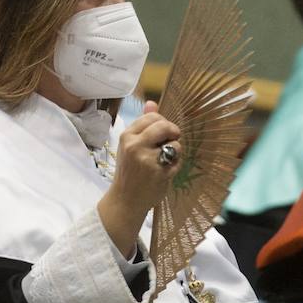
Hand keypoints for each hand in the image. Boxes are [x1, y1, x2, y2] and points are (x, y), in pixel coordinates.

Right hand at [97, 101, 181, 256]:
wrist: (125, 200)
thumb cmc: (129, 171)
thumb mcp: (130, 145)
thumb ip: (143, 124)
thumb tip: (152, 102)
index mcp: (127, 136)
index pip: (153, 117)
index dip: (163, 123)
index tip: (161, 134)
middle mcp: (135, 145)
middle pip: (165, 126)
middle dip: (173, 133)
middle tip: (170, 142)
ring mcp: (147, 159)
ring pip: (175, 143)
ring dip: (175, 151)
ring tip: (165, 160)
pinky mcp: (159, 172)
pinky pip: (177, 160)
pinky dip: (176, 165)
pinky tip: (165, 172)